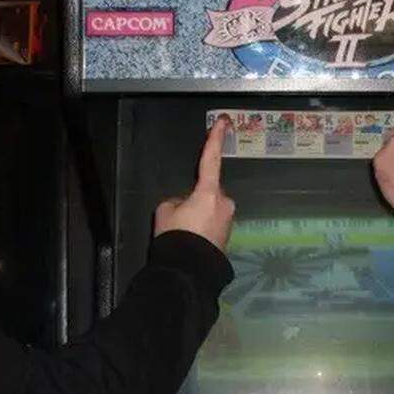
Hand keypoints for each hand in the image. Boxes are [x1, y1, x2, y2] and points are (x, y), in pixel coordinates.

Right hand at [154, 117, 235, 250]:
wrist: (189, 270)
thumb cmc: (176, 237)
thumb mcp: (165, 210)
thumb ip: (177, 199)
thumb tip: (185, 203)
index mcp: (209, 193)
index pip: (211, 159)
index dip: (215, 139)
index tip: (223, 122)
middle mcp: (224, 203)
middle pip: (208, 191)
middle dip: (195, 199)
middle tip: (179, 218)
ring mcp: (229, 219)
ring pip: (210, 208)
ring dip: (199, 214)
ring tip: (184, 232)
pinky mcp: (229, 233)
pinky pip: (213, 222)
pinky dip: (203, 226)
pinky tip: (192, 239)